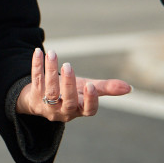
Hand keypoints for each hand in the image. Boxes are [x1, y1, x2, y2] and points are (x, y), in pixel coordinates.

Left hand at [15, 48, 130, 120]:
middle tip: (68, 66)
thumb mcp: (86, 90)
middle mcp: (64, 110)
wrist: (41, 99)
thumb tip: (130, 88)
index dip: (90, 100)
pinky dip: (36, 66)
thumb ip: (106, 88)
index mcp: (79, 109)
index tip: (91, 86)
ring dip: (50, 71)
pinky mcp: (34, 95)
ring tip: (53, 54)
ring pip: (49, 90)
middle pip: (67, 100)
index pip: (88, 110)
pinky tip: (38, 52)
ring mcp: (47, 105)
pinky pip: (35, 80)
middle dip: (68, 84)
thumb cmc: (69, 93)